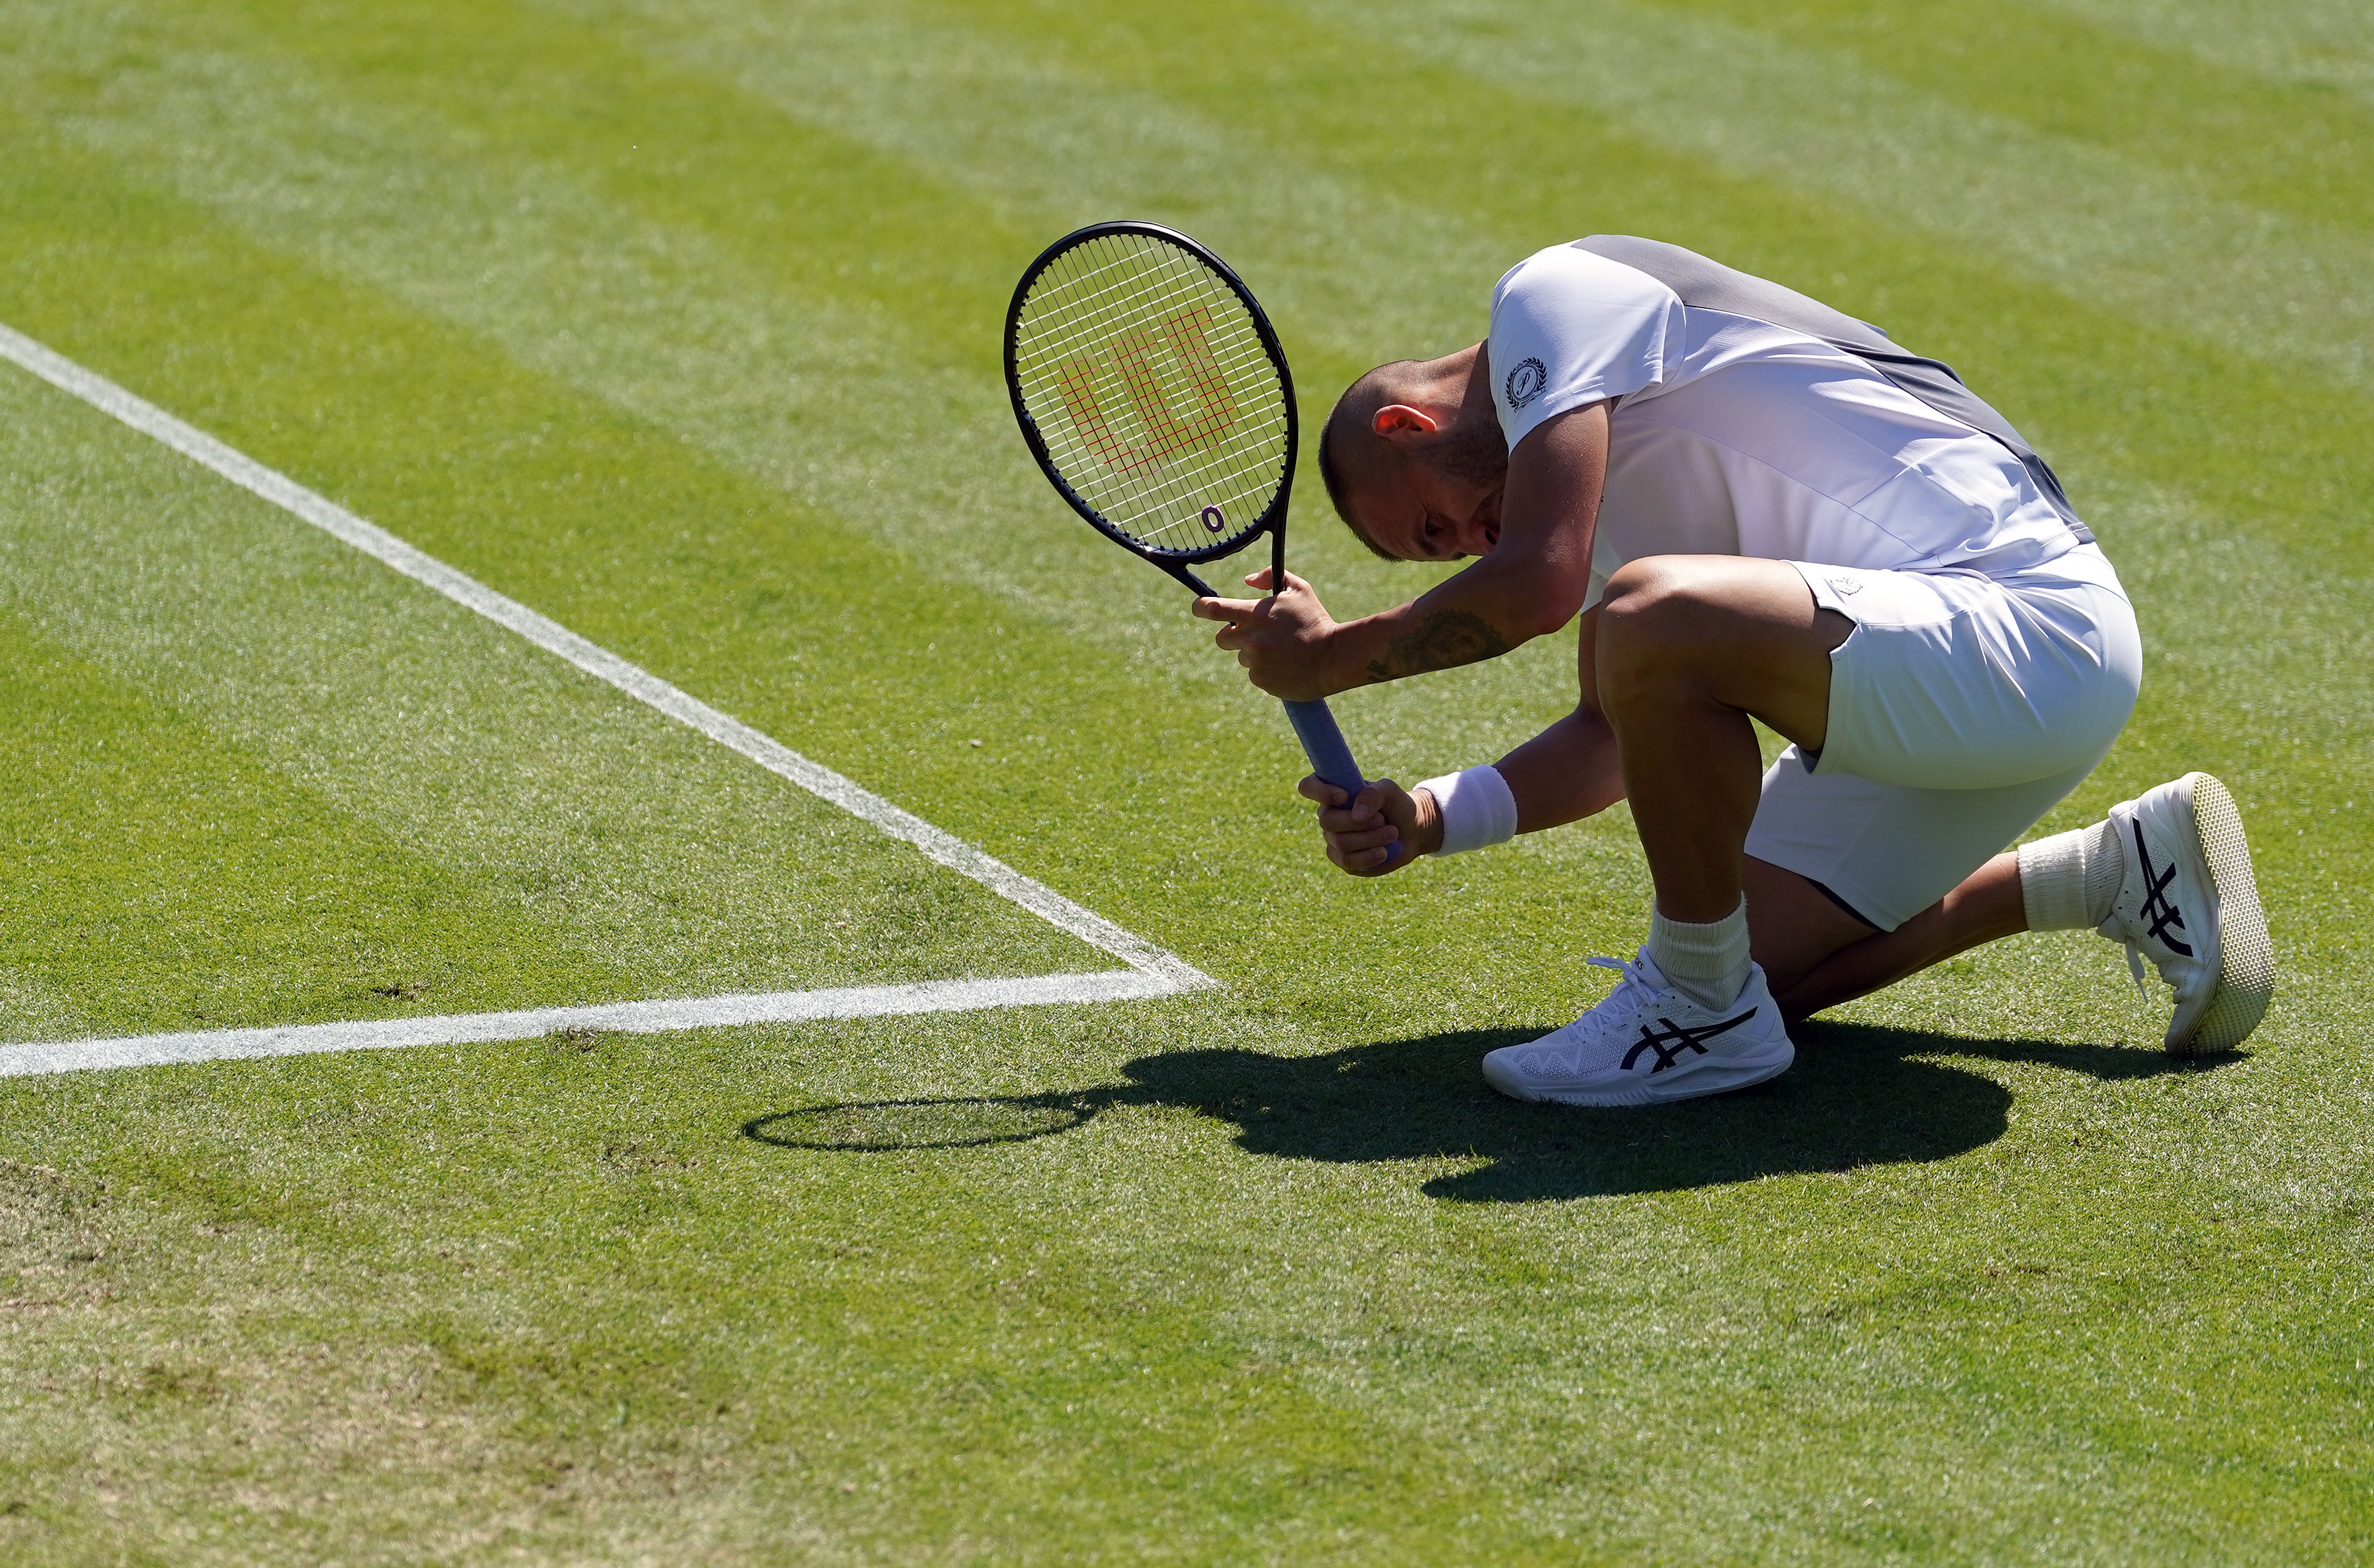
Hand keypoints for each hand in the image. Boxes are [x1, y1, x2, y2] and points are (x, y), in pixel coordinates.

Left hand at [1190, 569, 1341, 700]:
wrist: (1334, 658)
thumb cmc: (1316, 621)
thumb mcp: (1299, 590)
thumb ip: (1270, 577)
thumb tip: (1247, 580)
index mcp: (1254, 614)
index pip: (1213, 609)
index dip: (1200, 607)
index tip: (1197, 608)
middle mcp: (1249, 638)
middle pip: (1222, 638)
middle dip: (1232, 634)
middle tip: (1255, 633)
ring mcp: (1254, 662)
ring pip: (1242, 656)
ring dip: (1255, 653)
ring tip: (1282, 650)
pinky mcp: (1261, 681)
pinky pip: (1255, 674)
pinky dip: (1266, 670)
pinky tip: (1286, 665)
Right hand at [1297, 775, 1442, 875]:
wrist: (1411, 831)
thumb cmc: (1397, 805)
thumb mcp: (1390, 791)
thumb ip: (1373, 794)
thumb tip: (1356, 815)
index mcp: (1334, 792)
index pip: (1308, 786)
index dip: (1320, 791)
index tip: (1345, 797)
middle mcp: (1329, 815)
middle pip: (1328, 821)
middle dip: (1361, 823)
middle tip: (1383, 820)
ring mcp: (1334, 839)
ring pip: (1341, 843)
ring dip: (1371, 839)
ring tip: (1392, 833)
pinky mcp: (1343, 860)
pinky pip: (1347, 861)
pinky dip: (1368, 857)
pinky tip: (1383, 852)